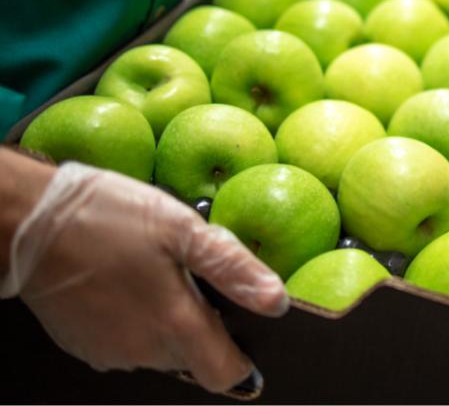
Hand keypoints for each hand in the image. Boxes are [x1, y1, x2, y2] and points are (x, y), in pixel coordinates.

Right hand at [0, 155, 287, 393]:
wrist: (29, 222)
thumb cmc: (109, 217)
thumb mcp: (182, 228)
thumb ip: (233, 268)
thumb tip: (276, 302)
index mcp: (174, 326)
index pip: (226, 374)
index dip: (242, 357)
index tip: (244, 328)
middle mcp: (143, 352)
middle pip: (194, 358)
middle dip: (203, 324)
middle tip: (191, 274)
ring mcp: (110, 353)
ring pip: (160, 350)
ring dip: (168, 321)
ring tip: (157, 271)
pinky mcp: (84, 346)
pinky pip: (127, 343)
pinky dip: (136, 320)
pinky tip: (129, 281)